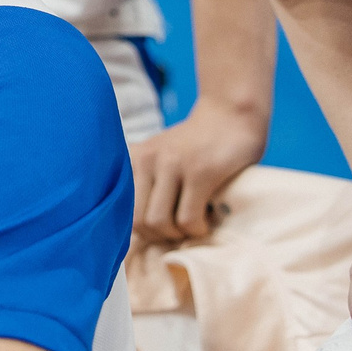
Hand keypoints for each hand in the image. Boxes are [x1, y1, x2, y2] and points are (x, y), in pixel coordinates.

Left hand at [129, 97, 267, 242]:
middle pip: (138, 222)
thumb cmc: (198, 146)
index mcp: (134, 159)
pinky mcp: (199, 171)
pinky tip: (207, 219)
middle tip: (181, 230)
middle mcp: (146, 159)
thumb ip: (148, 183)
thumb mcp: (163, 158)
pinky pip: (187, 219)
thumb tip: (138, 235)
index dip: (142, 231)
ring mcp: (172, 164)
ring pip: (159, 222)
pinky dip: (197, 229)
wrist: (232, 114)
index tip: (163, 231)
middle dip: (161, 237)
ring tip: (194, 224)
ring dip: (179, 234)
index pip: (119, 211)